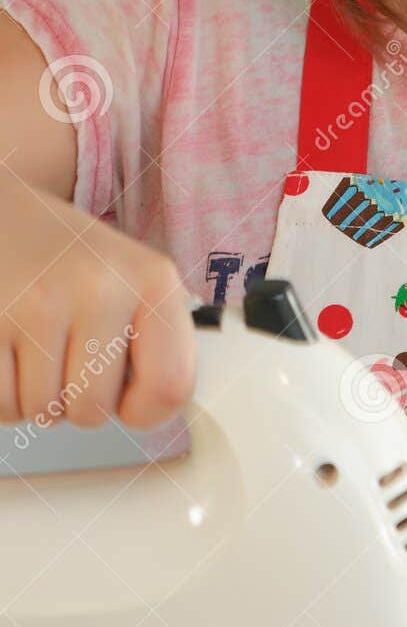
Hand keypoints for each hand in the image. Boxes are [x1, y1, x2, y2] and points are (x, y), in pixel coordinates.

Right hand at [0, 168, 195, 432]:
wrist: (3, 214)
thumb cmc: (71, 258)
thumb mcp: (133, 280)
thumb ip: (157, 342)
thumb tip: (155, 410)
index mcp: (152, 279)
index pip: (170, 386)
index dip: (147, 411)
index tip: (128, 399)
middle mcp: (100, 287)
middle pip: (93, 411)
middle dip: (76, 401)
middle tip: (68, 356)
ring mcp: (38, 304)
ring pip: (42, 412)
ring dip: (37, 395)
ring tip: (37, 346)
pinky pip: (0, 405)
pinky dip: (3, 392)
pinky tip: (10, 349)